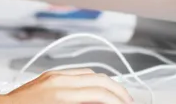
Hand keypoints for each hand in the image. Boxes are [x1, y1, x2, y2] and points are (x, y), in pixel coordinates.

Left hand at [0, 69, 133, 103]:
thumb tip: (98, 102)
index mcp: (62, 94)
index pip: (102, 93)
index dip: (119, 100)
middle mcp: (59, 81)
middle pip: (100, 80)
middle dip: (118, 91)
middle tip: (128, 101)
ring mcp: (53, 76)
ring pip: (90, 74)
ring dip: (107, 84)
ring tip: (116, 96)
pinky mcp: (47, 77)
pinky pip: (76, 74)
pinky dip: (91, 81)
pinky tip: (94, 90)